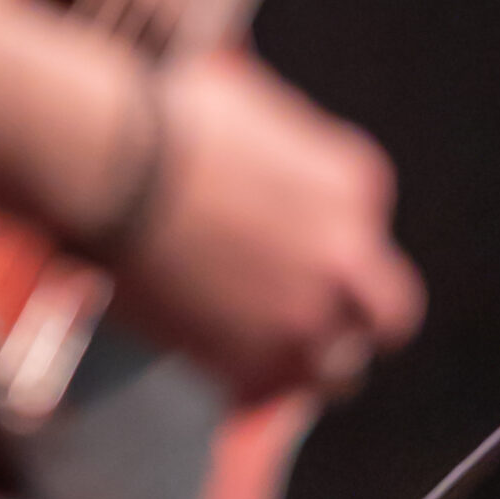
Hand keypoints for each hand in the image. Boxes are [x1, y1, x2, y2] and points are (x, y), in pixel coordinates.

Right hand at [104, 53, 423, 403]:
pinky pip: (270, 397)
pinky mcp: (253, 363)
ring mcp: (305, 315)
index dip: (321, 237)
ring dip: (304, 359)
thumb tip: (258, 153)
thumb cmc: (165, 114)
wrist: (111, 158)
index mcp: (355, 183)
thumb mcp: (248, 101)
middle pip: (388, 311)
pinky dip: (249, 388)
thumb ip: (279, 147)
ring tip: (253, 342)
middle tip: (306, 309)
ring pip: (340, 369)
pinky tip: (215, 357)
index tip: (279, 237)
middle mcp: (347, 256)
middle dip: (354, 315)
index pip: (365, 230)